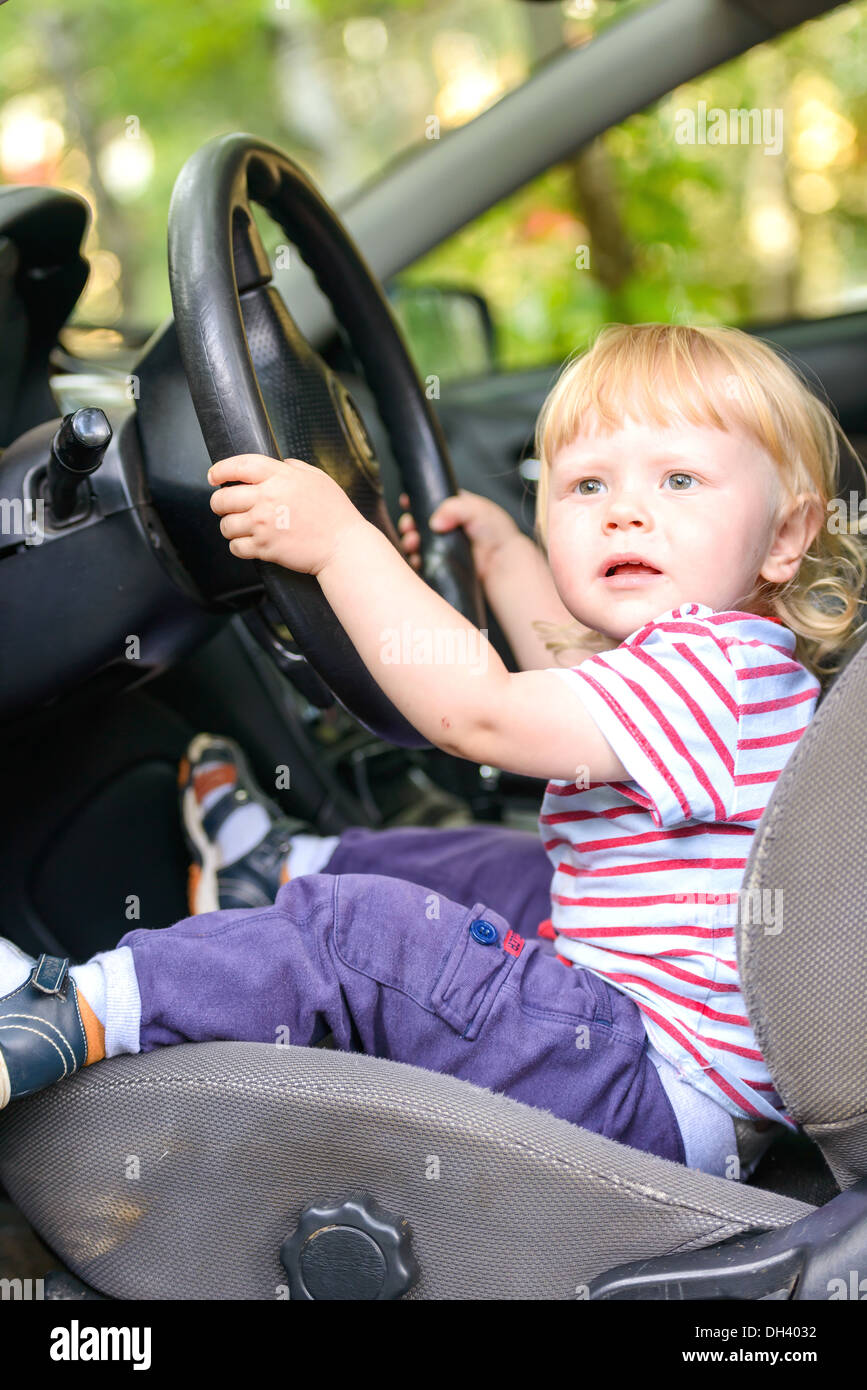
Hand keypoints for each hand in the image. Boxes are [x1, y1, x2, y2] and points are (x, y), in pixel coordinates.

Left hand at [208, 454, 364, 576]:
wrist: (343, 546)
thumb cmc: (335, 513)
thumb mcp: (318, 479)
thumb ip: (295, 468)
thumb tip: (280, 464)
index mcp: (280, 477)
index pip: (238, 466)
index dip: (220, 470)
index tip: (213, 476)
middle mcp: (267, 498)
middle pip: (222, 498)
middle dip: (219, 503)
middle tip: (225, 507)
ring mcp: (264, 525)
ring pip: (226, 525)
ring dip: (230, 527)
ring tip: (241, 528)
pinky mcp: (265, 548)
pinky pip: (236, 547)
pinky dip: (238, 547)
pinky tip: (248, 544)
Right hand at [397, 488, 519, 584]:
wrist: (502, 562)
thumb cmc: (496, 532)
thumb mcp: (477, 509)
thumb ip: (454, 508)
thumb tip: (435, 521)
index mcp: (452, 508)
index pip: (427, 501)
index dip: (415, 502)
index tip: (406, 503)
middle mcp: (444, 526)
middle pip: (416, 522)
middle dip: (408, 524)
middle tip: (409, 527)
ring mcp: (440, 546)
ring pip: (415, 542)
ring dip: (409, 542)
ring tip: (412, 543)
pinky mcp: (439, 563)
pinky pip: (420, 561)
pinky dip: (414, 560)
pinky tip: (417, 559)